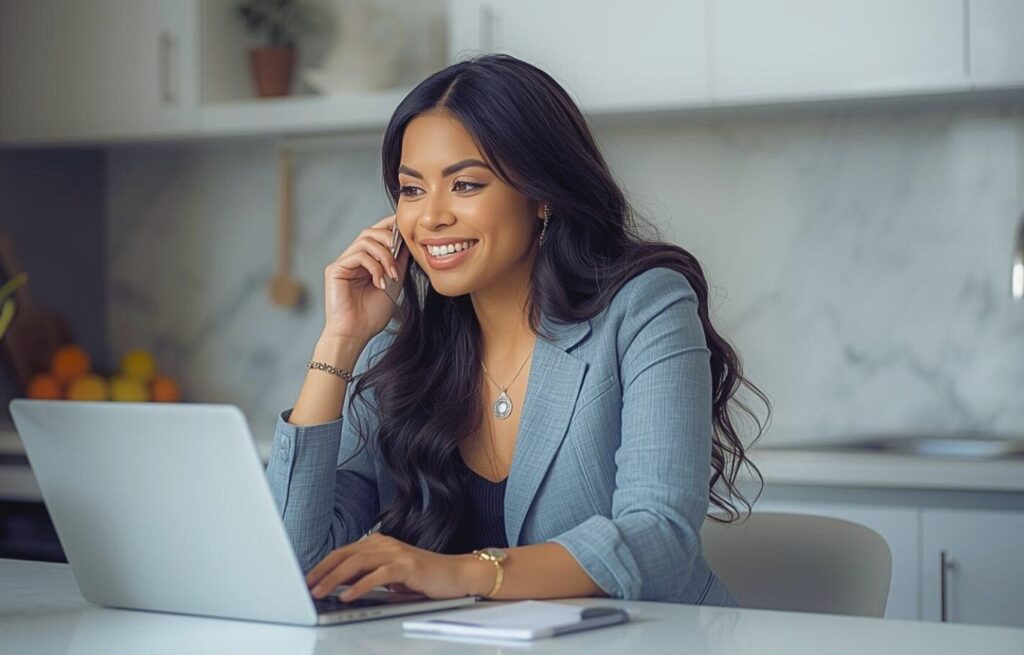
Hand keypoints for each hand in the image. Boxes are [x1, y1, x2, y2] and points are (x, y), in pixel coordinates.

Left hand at [305, 533, 485, 601]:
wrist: (457, 574)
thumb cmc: (424, 577)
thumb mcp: (390, 577)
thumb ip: (368, 576)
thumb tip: (339, 585)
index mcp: (378, 544)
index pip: (343, 552)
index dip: (323, 566)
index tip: (307, 579)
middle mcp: (384, 544)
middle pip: (345, 555)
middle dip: (322, 572)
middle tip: (306, 586)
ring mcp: (396, 552)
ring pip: (357, 563)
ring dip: (334, 579)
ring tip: (319, 592)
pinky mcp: (407, 565)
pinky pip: (378, 575)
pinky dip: (360, 586)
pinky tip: (347, 596)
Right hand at [322, 214, 410, 344]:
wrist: (356, 334)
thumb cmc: (372, 315)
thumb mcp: (393, 284)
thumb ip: (398, 263)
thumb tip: (407, 242)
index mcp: (366, 262)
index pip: (376, 235)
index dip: (390, 226)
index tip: (406, 228)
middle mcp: (353, 259)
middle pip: (370, 231)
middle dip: (390, 238)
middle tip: (400, 255)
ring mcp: (343, 263)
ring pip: (365, 239)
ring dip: (385, 255)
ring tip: (392, 275)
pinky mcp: (335, 269)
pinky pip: (358, 255)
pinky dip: (374, 267)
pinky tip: (380, 283)